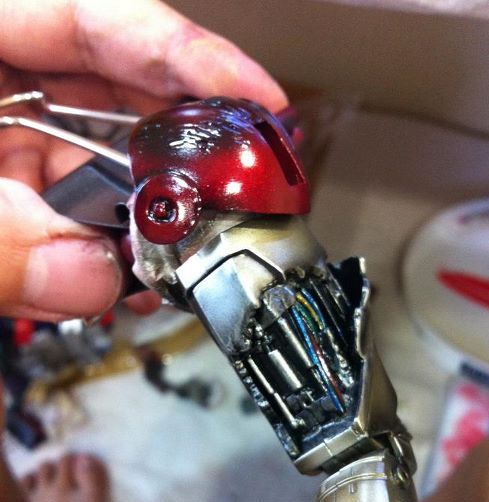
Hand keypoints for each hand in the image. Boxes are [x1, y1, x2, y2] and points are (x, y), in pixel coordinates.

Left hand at [0, 0, 286, 319]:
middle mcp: (4, 88)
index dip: (187, 53)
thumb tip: (90, 278)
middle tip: (235, 190)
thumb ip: (3, 237)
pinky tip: (130, 279)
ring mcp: (10, 143)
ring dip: (147, 222)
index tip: (255, 98)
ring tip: (181, 255)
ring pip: (104, 172)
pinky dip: (107, 254)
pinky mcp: (15, 195)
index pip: (97, 17)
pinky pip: (75, 216)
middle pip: (120, 98)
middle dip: (181, 154)